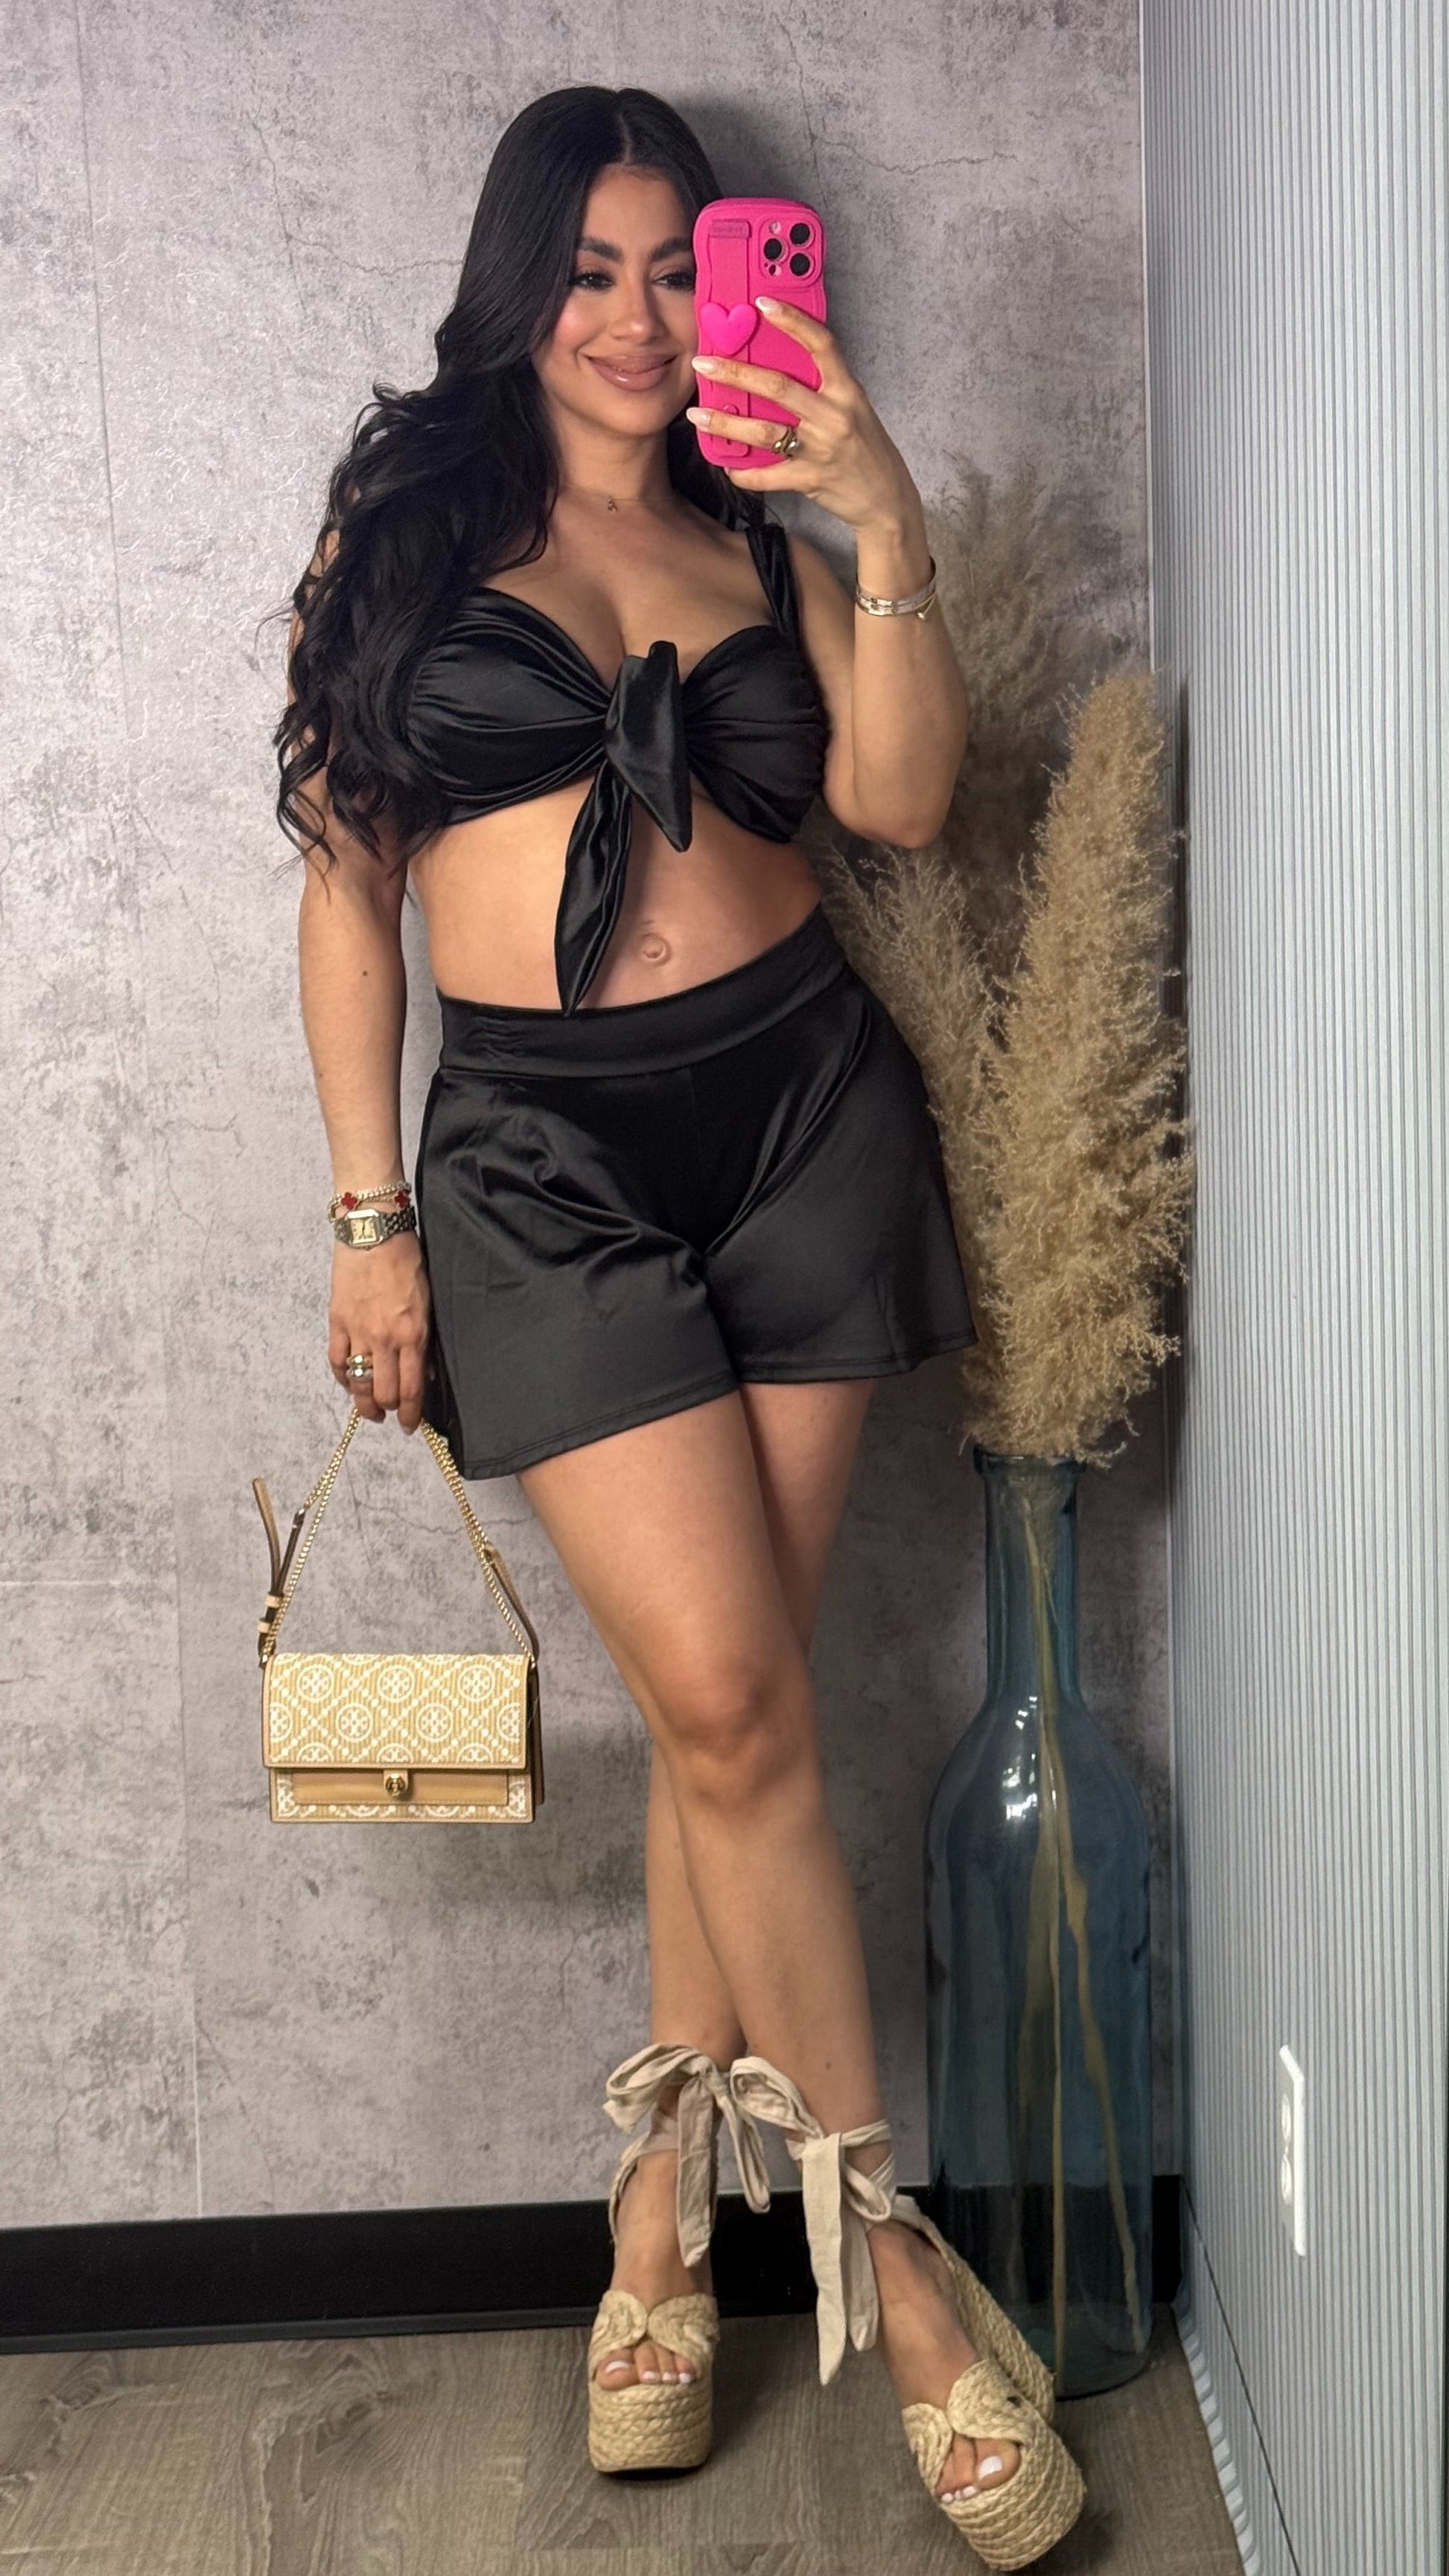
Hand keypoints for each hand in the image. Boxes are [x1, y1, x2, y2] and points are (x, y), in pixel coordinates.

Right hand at [327, 1233, 430, 1431]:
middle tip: (391, 1414)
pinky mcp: (337, 1321)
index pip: (411, 1389)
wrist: (374, 1232)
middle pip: (383, 1393)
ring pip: (358, 1383)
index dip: (410, 1414)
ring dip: (363, 1403)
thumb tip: (423, 1372)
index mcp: (413, 1334)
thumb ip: (424, 1339)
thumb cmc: (407, 1261)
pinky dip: (342, 1377)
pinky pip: (336, 1361)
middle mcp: (385, 1339)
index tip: (410, 1425)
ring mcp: (358, 1331)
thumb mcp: (428, 1301)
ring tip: (370, 1410)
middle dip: (389, 1411)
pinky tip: (349, 1382)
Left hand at [686, 297, 921, 536]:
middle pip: (778, 387)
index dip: (793, 321)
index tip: (763, 303)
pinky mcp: (811, 479)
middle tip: (703, 363)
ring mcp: (822, 449)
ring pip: (765, 431)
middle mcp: (834, 415)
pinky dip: (743, 472)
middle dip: (736, 373)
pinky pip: (768, 476)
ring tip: (698, 415)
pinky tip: (727, 465)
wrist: (887, 499)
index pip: (821, 344)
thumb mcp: (852, 408)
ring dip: (726, 424)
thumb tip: (775, 366)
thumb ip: (821, 388)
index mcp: (846, 390)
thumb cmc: (865, 449)